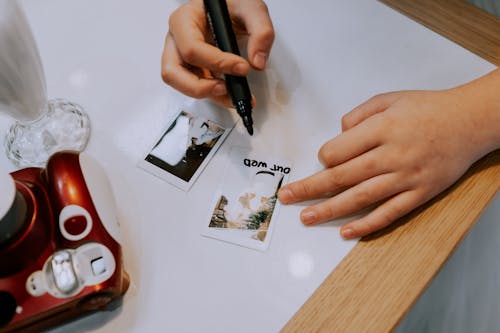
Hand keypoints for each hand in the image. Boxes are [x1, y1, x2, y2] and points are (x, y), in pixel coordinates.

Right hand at [162, 0, 273, 106]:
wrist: (232, 9)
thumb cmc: (232, 4)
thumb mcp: (251, 8)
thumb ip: (261, 31)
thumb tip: (257, 61)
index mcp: (184, 20)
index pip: (192, 48)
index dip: (216, 62)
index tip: (241, 67)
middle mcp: (177, 40)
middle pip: (173, 72)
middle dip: (200, 87)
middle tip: (225, 89)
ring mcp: (181, 57)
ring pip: (181, 85)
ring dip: (207, 94)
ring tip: (231, 96)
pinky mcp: (192, 69)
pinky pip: (197, 88)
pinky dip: (214, 96)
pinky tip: (231, 96)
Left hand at [278, 75, 499, 238]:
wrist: (470, 121)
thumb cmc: (429, 109)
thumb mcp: (390, 99)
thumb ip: (359, 114)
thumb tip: (338, 135)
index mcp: (381, 129)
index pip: (338, 151)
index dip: (324, 156)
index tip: (324, 159)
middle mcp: (391, 155)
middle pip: (341, 177)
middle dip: (309, 188)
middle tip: (288, 197)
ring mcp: (405, 177)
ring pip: (360, 198)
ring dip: (330, 210)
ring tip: (307, 217)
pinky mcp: (419, 193)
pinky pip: (389, 213)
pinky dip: (367, 224)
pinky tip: (347, 232)